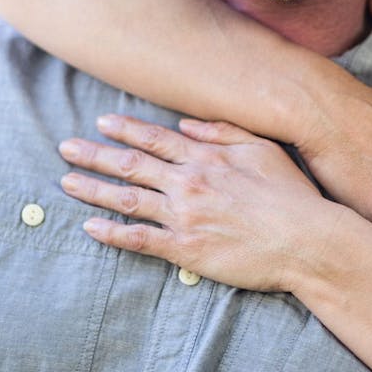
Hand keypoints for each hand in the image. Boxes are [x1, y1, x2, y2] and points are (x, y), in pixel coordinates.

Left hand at [58, 114, 334, 291]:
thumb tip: (187, 125)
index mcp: (206, 157)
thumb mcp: (263, 148)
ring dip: (94, 190)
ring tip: (67, 183)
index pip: (156, 139)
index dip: (126, 129)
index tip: (102, 122)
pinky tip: (91, 228)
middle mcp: (188, 182)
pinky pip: (139, 240)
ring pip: (128, 199)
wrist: (305, 239)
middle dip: (95, 155)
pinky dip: (112, 233)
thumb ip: (224, 132)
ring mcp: (184, 216)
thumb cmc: (291, 193)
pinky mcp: (186, 249)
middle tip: (66, 148)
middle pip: (131, 165)